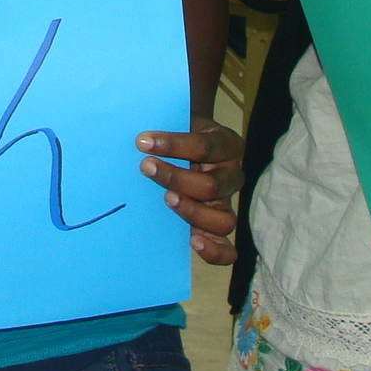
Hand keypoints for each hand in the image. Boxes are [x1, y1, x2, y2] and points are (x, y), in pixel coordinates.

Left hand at [139, 118, 242, 263]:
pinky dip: (214, 251)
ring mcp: (227, 204)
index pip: (204, 146)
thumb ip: (165, 124)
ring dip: (191, 212)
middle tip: (145, 167)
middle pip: (211, 186)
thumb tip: (138, 134)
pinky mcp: (217, 226)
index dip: (173, 144)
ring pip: (223, 220)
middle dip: (175, 178)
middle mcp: (233, 176)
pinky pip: (228, 250)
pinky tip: (193, 242)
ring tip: (166, 199)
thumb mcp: (178, 119)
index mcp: (227, 145)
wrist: (186, 139)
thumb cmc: (179, 130)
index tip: (142, 141)